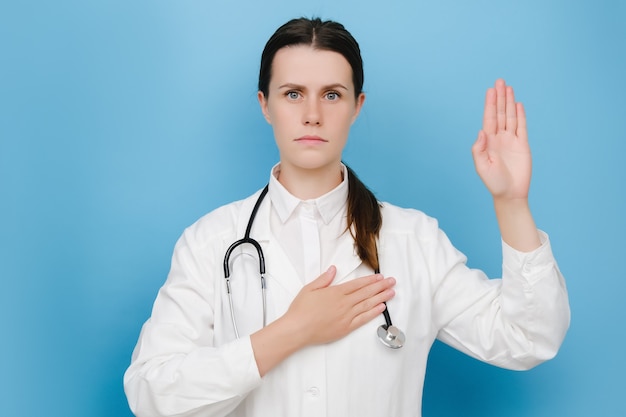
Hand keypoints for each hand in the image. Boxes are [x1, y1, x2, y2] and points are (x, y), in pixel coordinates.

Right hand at [285, 266, 395, 346]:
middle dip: (380, 286)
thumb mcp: (309, 289)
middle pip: (366, 293)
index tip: (380, 277)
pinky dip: (373, 313)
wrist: (297, 330)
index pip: (357, 284)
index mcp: (335, 292)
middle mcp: (344, 303)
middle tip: (392, 282)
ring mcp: (346, 316)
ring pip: (367, 305)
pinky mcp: (346, 328)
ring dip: (381, 297)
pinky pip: (363, 319)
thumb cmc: (301, 310)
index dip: (370, 280)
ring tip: (391, 293)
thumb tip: (333, 269)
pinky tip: (381, 308)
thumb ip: (324, 279)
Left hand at [472, 79, 531, 200]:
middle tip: (500, 81)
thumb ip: (479, 149)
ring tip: (509, 87)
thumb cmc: (493, 182)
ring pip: (510, 117)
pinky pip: (522, 127)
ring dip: (509, 102)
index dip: (490, 104)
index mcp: (488, 142)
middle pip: (499, 113)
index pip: (489, 118)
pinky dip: (520, 115)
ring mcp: (511, 140)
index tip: (490, 91)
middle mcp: (499, 138)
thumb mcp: (481, 166)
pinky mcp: (523, 145)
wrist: (510, 194)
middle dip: (499, 98)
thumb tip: (482, 131)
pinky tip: (518, 105)